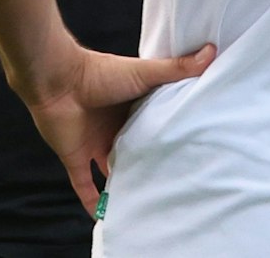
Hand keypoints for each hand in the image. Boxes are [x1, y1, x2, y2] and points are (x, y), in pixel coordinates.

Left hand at [30, 44, 215, 214]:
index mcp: (131, 106)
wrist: (58, 80)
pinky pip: (85, 185)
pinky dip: (92, 202)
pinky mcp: (77, 158)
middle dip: (148, 162)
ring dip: (124, 184)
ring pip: (112, 170)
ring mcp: (94, 143)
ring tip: (146, 201)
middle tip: (172, 179)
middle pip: (134, 149)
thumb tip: (212, 51)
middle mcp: (113, 127)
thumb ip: (176, 68)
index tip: (188, 147)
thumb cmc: (100, 72)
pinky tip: (104, 217)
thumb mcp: (145, 72)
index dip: (168, 135)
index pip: (153, 124)